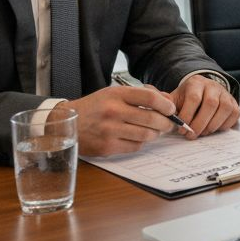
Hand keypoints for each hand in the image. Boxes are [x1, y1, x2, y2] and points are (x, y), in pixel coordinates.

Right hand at [57, 85, 175, 156]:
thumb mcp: (115, 93)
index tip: (171, 109)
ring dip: (155, 134)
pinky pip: (135, 146)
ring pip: (146, 135)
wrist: (67, 123)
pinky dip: (141, 143)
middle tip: (169, 124)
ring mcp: (109, 130)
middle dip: (166, 123)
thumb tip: (168, 101)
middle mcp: (113, 111)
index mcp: (116, 94)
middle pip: (151, 118)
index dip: (166, 104)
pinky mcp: (107, 147)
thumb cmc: (96, 107)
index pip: (150, 97)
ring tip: (155, 131)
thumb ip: (141, 95)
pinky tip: (138, 137)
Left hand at [171, 74, 239, 138]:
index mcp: (196, 83)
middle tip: (192, 135)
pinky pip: (234, 114)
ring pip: (225, 108)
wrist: (203, 92)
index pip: (194, 98)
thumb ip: (167, 105)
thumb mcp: (176, 99)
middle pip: (211, 104)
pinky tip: (213, 129)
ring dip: (213, 125)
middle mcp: (213, 86)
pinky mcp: (234, 103)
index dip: (188, 115)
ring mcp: (225, 94)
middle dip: (200, 123)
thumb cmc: (187, 99)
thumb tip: (160, 108)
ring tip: (202, 133)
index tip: (181, 129)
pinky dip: (225, 124)